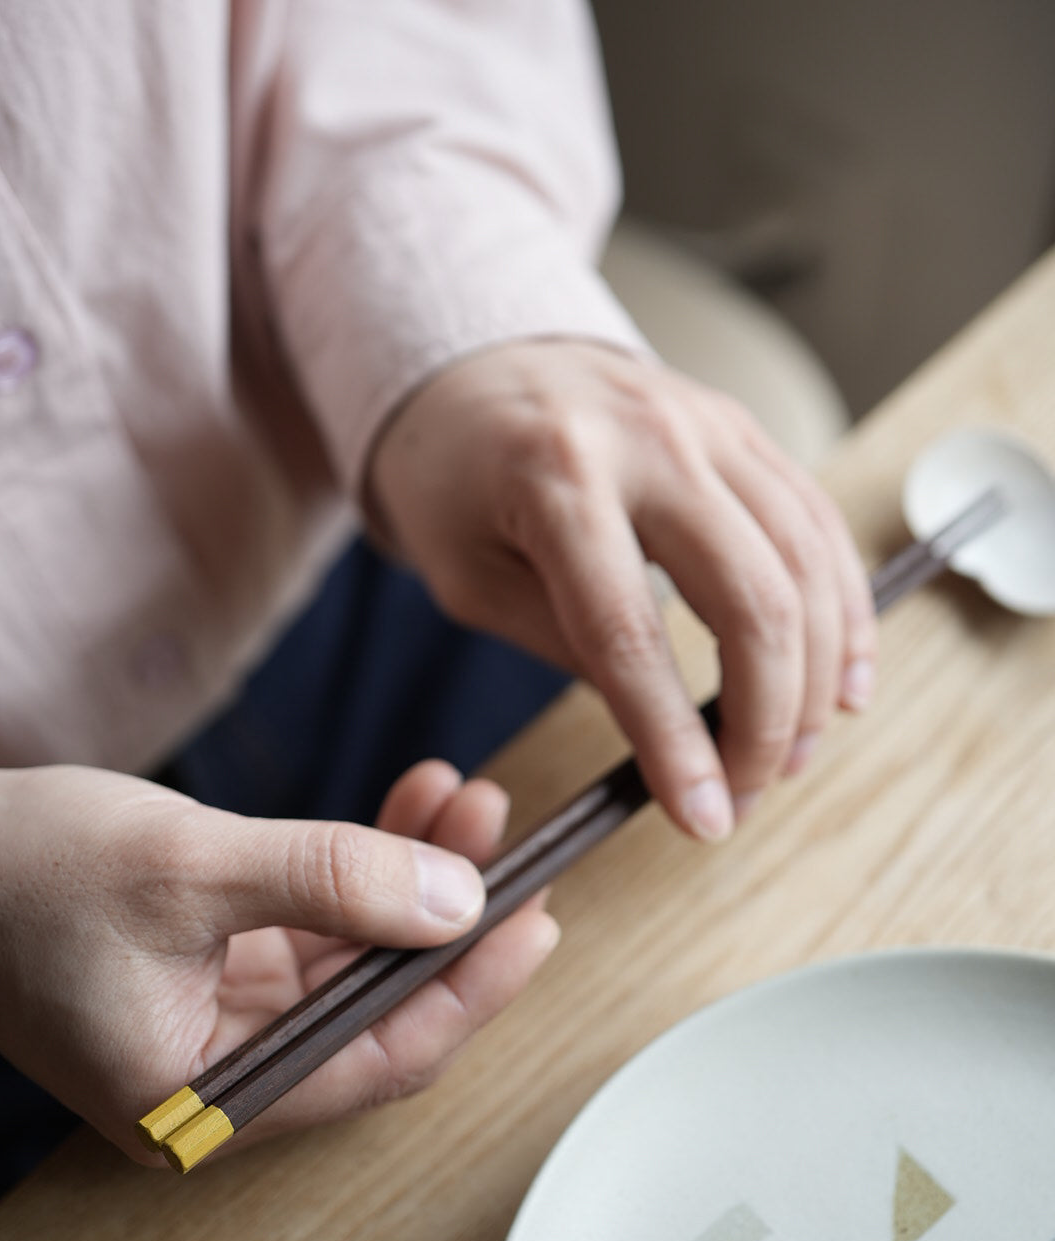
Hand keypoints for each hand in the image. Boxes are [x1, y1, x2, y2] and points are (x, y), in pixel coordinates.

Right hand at [0, 762, 557, 1163]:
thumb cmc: (22, 875)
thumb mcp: (190, 869)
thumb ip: (332, 881)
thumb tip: (461, 899)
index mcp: (205, 1101)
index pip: (378, 1059)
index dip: (469, 992)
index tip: (535, 922)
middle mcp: (223, 1076)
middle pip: (378, 1007)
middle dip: (450, 918)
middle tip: (512, 844)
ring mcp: (223, 1019)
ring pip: (359, 957)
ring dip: (415, 879)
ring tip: (467, 802)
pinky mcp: (219, 967)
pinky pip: (320, 925)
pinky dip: (364, 870)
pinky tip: (408, 810)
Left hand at [366, 341, 876, 839]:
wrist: (475, 366)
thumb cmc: (454, 480)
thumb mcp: (472, 579)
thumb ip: (566, 644)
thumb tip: (666, 728)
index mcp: (556, 479)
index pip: (632, 635)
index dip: (675, 741)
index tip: (700, 817)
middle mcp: (648, 441)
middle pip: (752, 598)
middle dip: (766, 719)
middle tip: (749, 792)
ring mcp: (709, 426)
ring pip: (806, 561)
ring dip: (818, 674)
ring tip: (797, 752)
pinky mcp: (743, 430)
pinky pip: (819, 521)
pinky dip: (843, 607)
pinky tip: (843, 676)